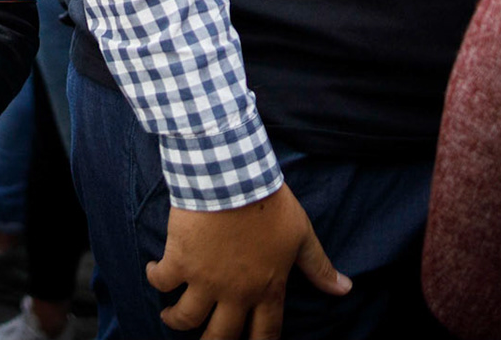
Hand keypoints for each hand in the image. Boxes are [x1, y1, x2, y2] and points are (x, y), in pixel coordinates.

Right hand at [147, 185, 349, 338]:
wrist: (231, 178)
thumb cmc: (269, 204)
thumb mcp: (301, 235)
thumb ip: (319, 266)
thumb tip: (345, 289)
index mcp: (267, 289)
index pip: (265, 333)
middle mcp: (235, 293)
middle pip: (220, 336)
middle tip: (205, 337)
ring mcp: (205, 280)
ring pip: (186, 317)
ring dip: (175, 320)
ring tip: (170, 315)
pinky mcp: (179, 261)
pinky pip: (161, 282)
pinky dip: (155, 280)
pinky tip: (155, 272)